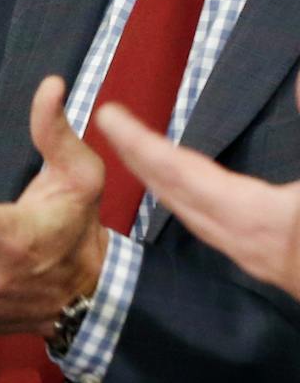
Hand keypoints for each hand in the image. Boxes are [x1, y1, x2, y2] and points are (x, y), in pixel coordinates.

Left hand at [97, 101, 299, 300]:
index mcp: (261, 218)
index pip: (183, 172)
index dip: (143, 141)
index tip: (108, 114)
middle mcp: (247, 242)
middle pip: (175, 194)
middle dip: (137, 157)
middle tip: (109, 123)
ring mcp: (259, 260)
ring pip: (191, 216)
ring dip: (160, 182)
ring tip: (138, 153)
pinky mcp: (274, 268)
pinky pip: (212, 229)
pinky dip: (189, 204)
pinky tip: (191, 197)